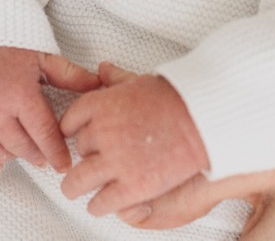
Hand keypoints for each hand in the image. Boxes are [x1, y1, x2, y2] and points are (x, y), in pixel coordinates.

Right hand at [0, 43, 99, 172]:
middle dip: (36, 155)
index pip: (44, 135)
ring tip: (20, 152)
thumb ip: (69, 74)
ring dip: (11, 157)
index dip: (57, 153)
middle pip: (20, 148)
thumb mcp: (40, 55)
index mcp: (18, 93)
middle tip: (44, 156)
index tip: (64, 165)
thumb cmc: (3, 42)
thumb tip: (98, 86)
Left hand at [59, 61, 210, 217]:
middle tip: (88, 162)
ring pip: (78, 181)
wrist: (203, 119)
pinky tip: (100, 205)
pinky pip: (101, 202)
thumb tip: (102, 69)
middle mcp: (102, 133)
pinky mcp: (132, 187)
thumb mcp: (141, 82)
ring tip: (77, 190)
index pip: (70, 120)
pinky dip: (98, 206)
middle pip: (78, 150)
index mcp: (102, 105)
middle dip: (84, 156)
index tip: (75, 137)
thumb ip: (117, 79)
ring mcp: (115, 161)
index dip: (71, 131)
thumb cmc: (178, 98)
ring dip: (76, 186)